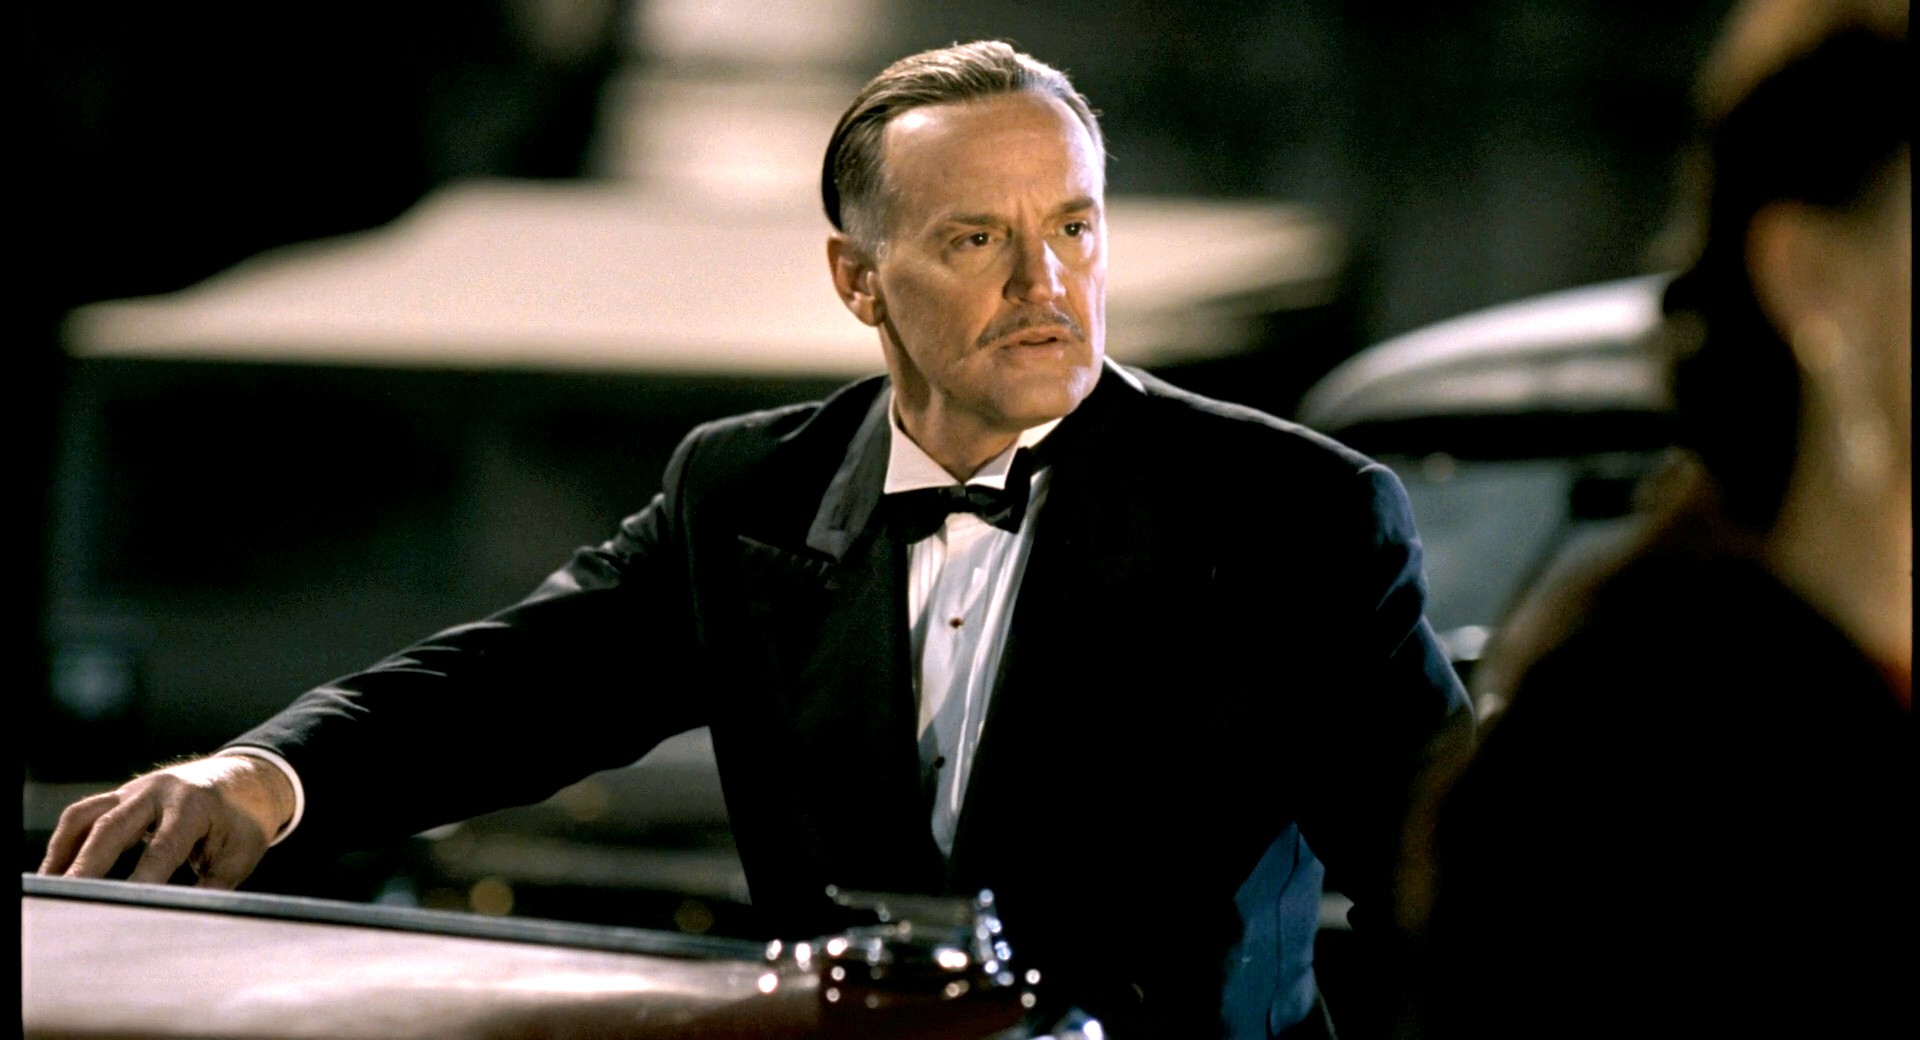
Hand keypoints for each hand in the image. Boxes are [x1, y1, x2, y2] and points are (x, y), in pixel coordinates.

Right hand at [38, 755, 294, 888]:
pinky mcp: (121, 794)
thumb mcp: (239, 856)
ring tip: (50, 889)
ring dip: (65, 852)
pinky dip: (66, 841)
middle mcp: (160, 791)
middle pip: (113, 826)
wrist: (245, 779)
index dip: (142, 879)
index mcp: (196, 805)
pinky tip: (56, 871)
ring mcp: (136, 789)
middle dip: (88, 865)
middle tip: (67, 898)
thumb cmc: (244, 823)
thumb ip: (212, 889)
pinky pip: (84, 814)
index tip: (122, 909)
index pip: (163, 848)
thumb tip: (186, 923)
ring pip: (88, 815)